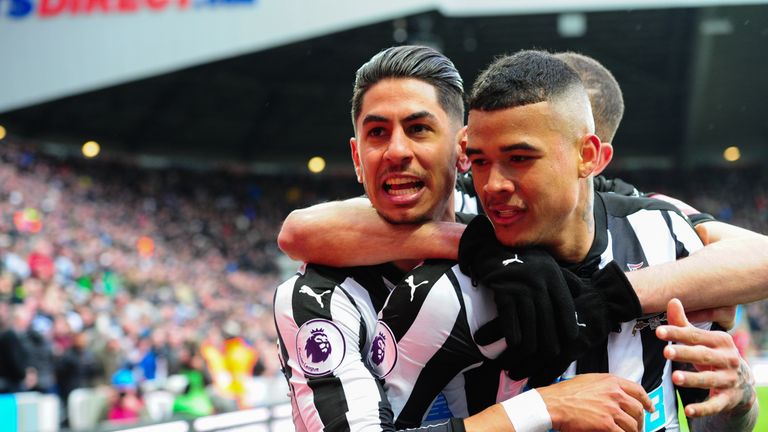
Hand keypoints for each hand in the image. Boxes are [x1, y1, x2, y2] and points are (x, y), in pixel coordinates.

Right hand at [460, 216, 578, 361]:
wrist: (491, 245)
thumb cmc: (522, 257)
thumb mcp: (547, 264)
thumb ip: (564, 278)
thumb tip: (579, 293)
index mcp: (553, 277)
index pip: (566, 309)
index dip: (568, 328)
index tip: (569, 342)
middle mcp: (540, 284)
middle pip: (549, 323)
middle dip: (548, 344)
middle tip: (546, 356)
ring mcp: (522, 288)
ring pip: (530, 326)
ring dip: (529, 346)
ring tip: (528, 355)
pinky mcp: (503, 292)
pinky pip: (511, 320)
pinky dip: (513, 335)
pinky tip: (513, 344)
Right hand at [538, 373, 652, 431]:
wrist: (554, 403)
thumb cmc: (565, 393)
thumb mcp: (589, 381)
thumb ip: (606, 386)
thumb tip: (616, 393)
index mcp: (611, 382)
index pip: (638, 391)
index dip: (647, 401)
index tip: (649, 408)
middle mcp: (614, 394)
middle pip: (638, 410)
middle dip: (640, 420)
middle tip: (638, 426)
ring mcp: (612, 410)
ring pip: (633, 424)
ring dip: (633, 431)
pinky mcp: (607, 424)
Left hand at [656, 298, 755, 416]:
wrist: (741, 384)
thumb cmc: (713, 356)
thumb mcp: (701, 341)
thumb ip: (684, 324)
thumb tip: (672, 300)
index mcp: (720, 341)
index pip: (696, 336)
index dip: (677, 333)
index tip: (658, 331)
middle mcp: (728, 360)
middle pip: (703, 356)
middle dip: (685, 353)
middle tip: (666, 351)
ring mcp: (729, 380)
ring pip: (709, 380)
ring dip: (693, 379)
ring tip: (675, 378)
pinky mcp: (728, 399)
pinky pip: (714, 405)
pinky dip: (702, 408)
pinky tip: (688, 411)